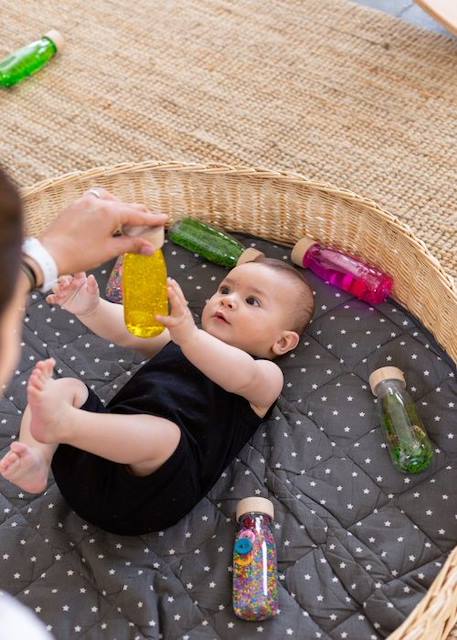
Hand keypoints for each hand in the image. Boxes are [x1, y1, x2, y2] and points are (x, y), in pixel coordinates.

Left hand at [39, 187, 167, 274]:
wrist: (49, 254)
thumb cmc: (80, 254)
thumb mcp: (109, 250)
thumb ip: (131, 245)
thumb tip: (150, 248)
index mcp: (110, 211)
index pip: (137, 214)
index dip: (152, 218)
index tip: (164, 218)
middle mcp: (98, 201)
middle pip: (125, 206)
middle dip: (138, 214)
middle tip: (150, 222)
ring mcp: (84, 201)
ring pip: (110, 200)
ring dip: (121, 209)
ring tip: (127, 221)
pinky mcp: (74, 206)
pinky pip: (95, 202)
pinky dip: (106, 208)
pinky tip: (106, 218)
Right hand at [46, 272, 99, 316]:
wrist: (88, 308)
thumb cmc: (91, 297)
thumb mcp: (93, 291)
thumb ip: (92, 284)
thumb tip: (91, 276)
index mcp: (78, 278)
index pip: (72, 271)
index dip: (71, 272)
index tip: (72, 276)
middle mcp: (69, 282)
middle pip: (62, 278)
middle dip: (62, 281)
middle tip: (66, 285)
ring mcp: (63, 290)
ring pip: (55, 286)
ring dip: (57, 289)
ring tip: (62, 294)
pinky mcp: (59, 298)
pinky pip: (52, 297)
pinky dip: (50, 298)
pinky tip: (52, 299)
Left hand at [156, 278, 196, 345]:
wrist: (192, 340)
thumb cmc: (184, 328)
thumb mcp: (180, 316)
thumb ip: (175, 310)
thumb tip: (165, 303)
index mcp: (183, 308)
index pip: (180, 295)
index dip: (176, 286)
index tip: (170, 279)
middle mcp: (183, 311)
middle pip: (180, 296)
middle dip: (174, 287)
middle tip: (168, 279)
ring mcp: (181, 318)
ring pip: (178, 306)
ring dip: (173, 297)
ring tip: (168, 290)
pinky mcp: (177, 326)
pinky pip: (169, 321)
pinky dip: (163, 318)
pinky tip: (156, 316)